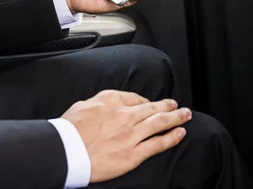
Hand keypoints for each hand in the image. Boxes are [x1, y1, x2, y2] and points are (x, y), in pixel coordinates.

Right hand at [61, 90, 190, 182]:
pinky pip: (158, 144)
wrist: (67, 151)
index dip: (145, 100)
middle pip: (152, 108)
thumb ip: (97, 103)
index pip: (134, 97)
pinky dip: (171, 138)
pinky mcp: (133, 154)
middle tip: (176, 105)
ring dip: (176, 118)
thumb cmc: (69, 130)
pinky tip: (180, 133)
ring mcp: (131, 135)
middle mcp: (124, 115)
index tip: (149, 102)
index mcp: (110, 101)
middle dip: (167, 105)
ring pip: (160, 123)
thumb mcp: (81, 106)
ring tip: (185, 115)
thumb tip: (103, 104)